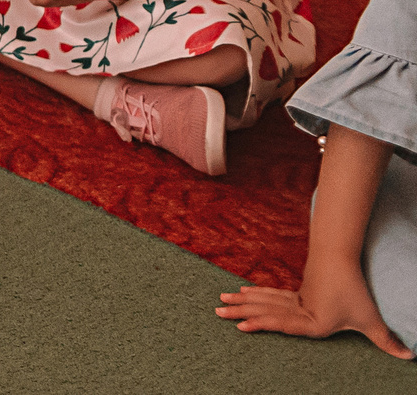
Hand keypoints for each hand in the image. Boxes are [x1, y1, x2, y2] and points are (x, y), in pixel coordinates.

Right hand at [218, 261, 413, 358]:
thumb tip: (411, 357)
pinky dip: (256, 294)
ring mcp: (296, 299)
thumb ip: (385, 340)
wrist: (342, 257)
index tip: (240, 324)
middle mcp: (300, 310)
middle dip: (242, 310)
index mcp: (312, 321)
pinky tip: (245, 292)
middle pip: (266, 309)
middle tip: (218, 310)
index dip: (261, 323)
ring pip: (264, 300)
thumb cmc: (355, 290)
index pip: (282, 323)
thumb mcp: (370, 320)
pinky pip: (272, 295)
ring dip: (243, 300)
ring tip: (221, 301)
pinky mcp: (298, 292)